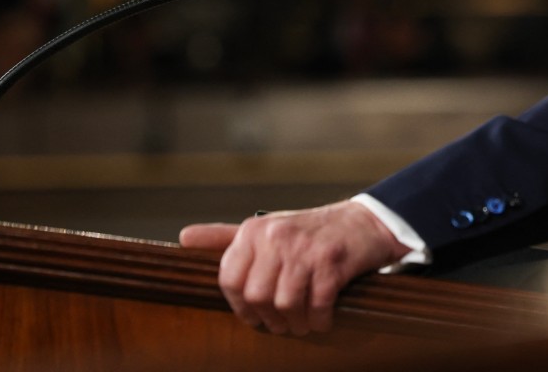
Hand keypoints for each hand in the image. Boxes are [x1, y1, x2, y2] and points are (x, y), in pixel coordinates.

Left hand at [179, 200, 409, 334]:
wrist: (364, 222)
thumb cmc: (309, 232)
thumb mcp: (266, 229)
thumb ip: (224, 237)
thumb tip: (183, 238)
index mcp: (254, 230)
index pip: (229, 280)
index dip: (240, 307)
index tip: (254, 315)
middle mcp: (276, 236)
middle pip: (257, 297)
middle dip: (270, 319)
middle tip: (283, 323)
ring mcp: (306, 249)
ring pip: (285, 304)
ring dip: (296, 323)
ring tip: (302, 323)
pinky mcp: (332, 261)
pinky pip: (317, 305)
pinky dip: (319, 320)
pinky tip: (323, 318)